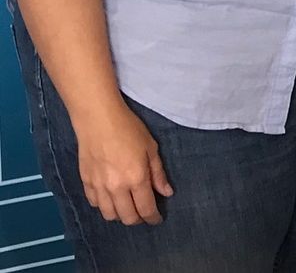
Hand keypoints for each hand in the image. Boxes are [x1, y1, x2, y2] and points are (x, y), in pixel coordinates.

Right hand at [75, 105, 172, 224]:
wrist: (98, 119)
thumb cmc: (129, 129)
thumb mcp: (151, 148)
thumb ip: (158, 174)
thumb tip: (166, 192)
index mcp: (136, 179)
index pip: (145, 209)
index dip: (153, 218)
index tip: (157, 219)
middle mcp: (116, 187)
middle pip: (127, 217)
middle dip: (138, 219)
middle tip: (144, 214)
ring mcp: (98, 186)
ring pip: (109, 215)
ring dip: (120, 215)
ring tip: (128, 207)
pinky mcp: (85, 182)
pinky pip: (94, 203)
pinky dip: (104, 206)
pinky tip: (111, 198)